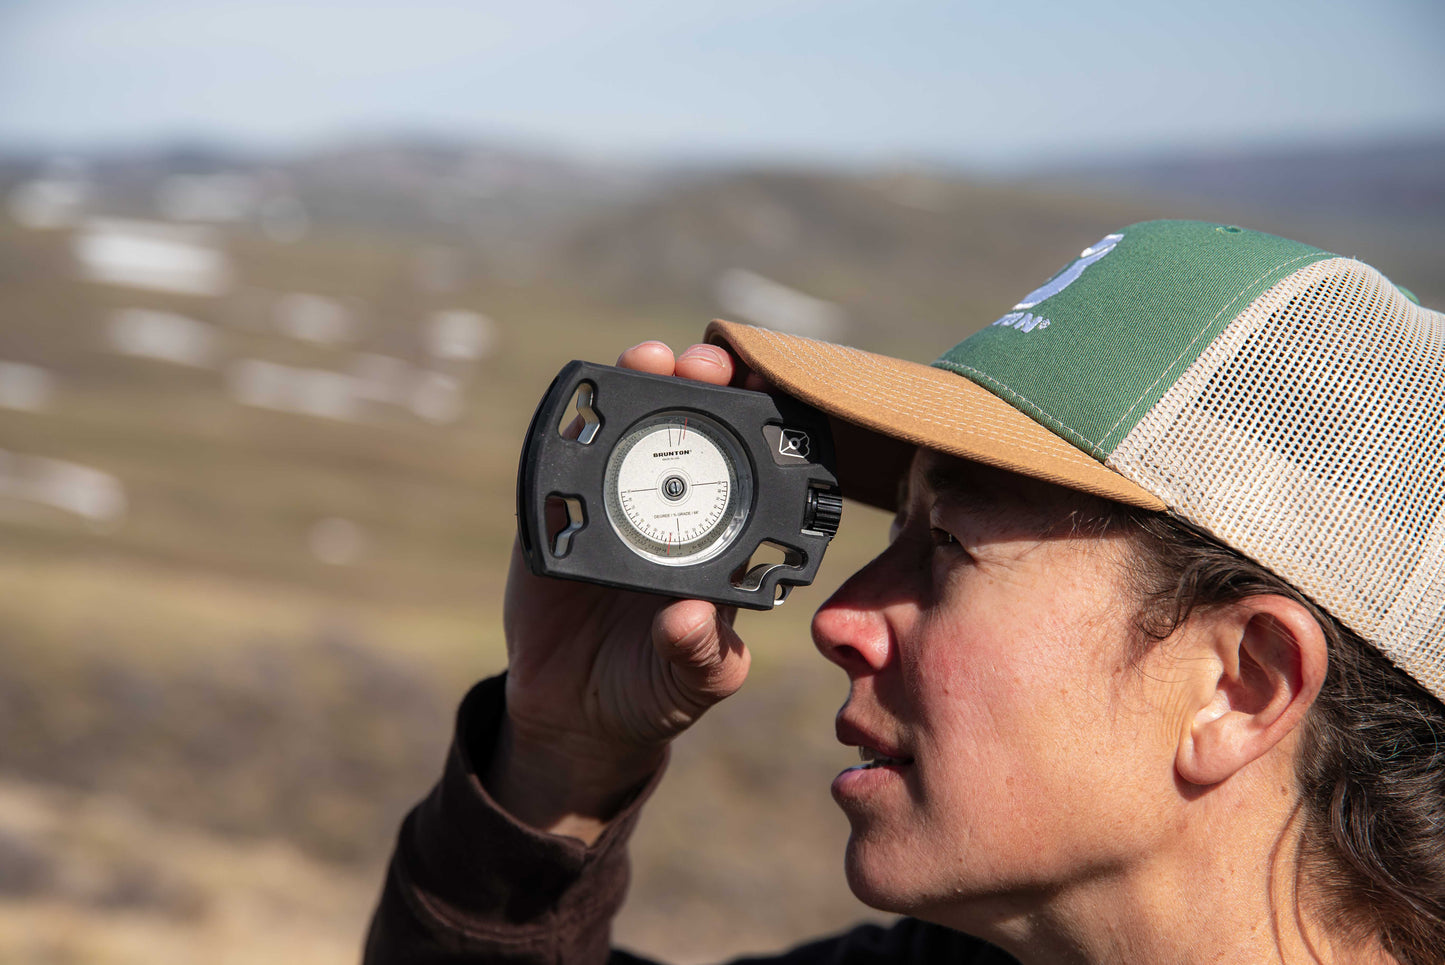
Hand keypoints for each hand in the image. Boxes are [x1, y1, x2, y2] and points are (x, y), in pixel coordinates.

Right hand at [489, 342, 754, 841]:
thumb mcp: (695, 683)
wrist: (574, 714)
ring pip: (628, 429)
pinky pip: (559, 466)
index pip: (751, 467)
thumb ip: (700, 656)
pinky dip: (566, 432)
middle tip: (706, 362)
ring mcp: (611, 506)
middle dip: (703, 381)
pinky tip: (577, 406)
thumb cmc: (656, 693)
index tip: (772, 390)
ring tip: (649, 358)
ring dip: (639, 384)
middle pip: (692, 427)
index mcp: (722, 538)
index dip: (763, 424)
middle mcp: (672, 510)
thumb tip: (688, 618)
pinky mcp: (554, 516)